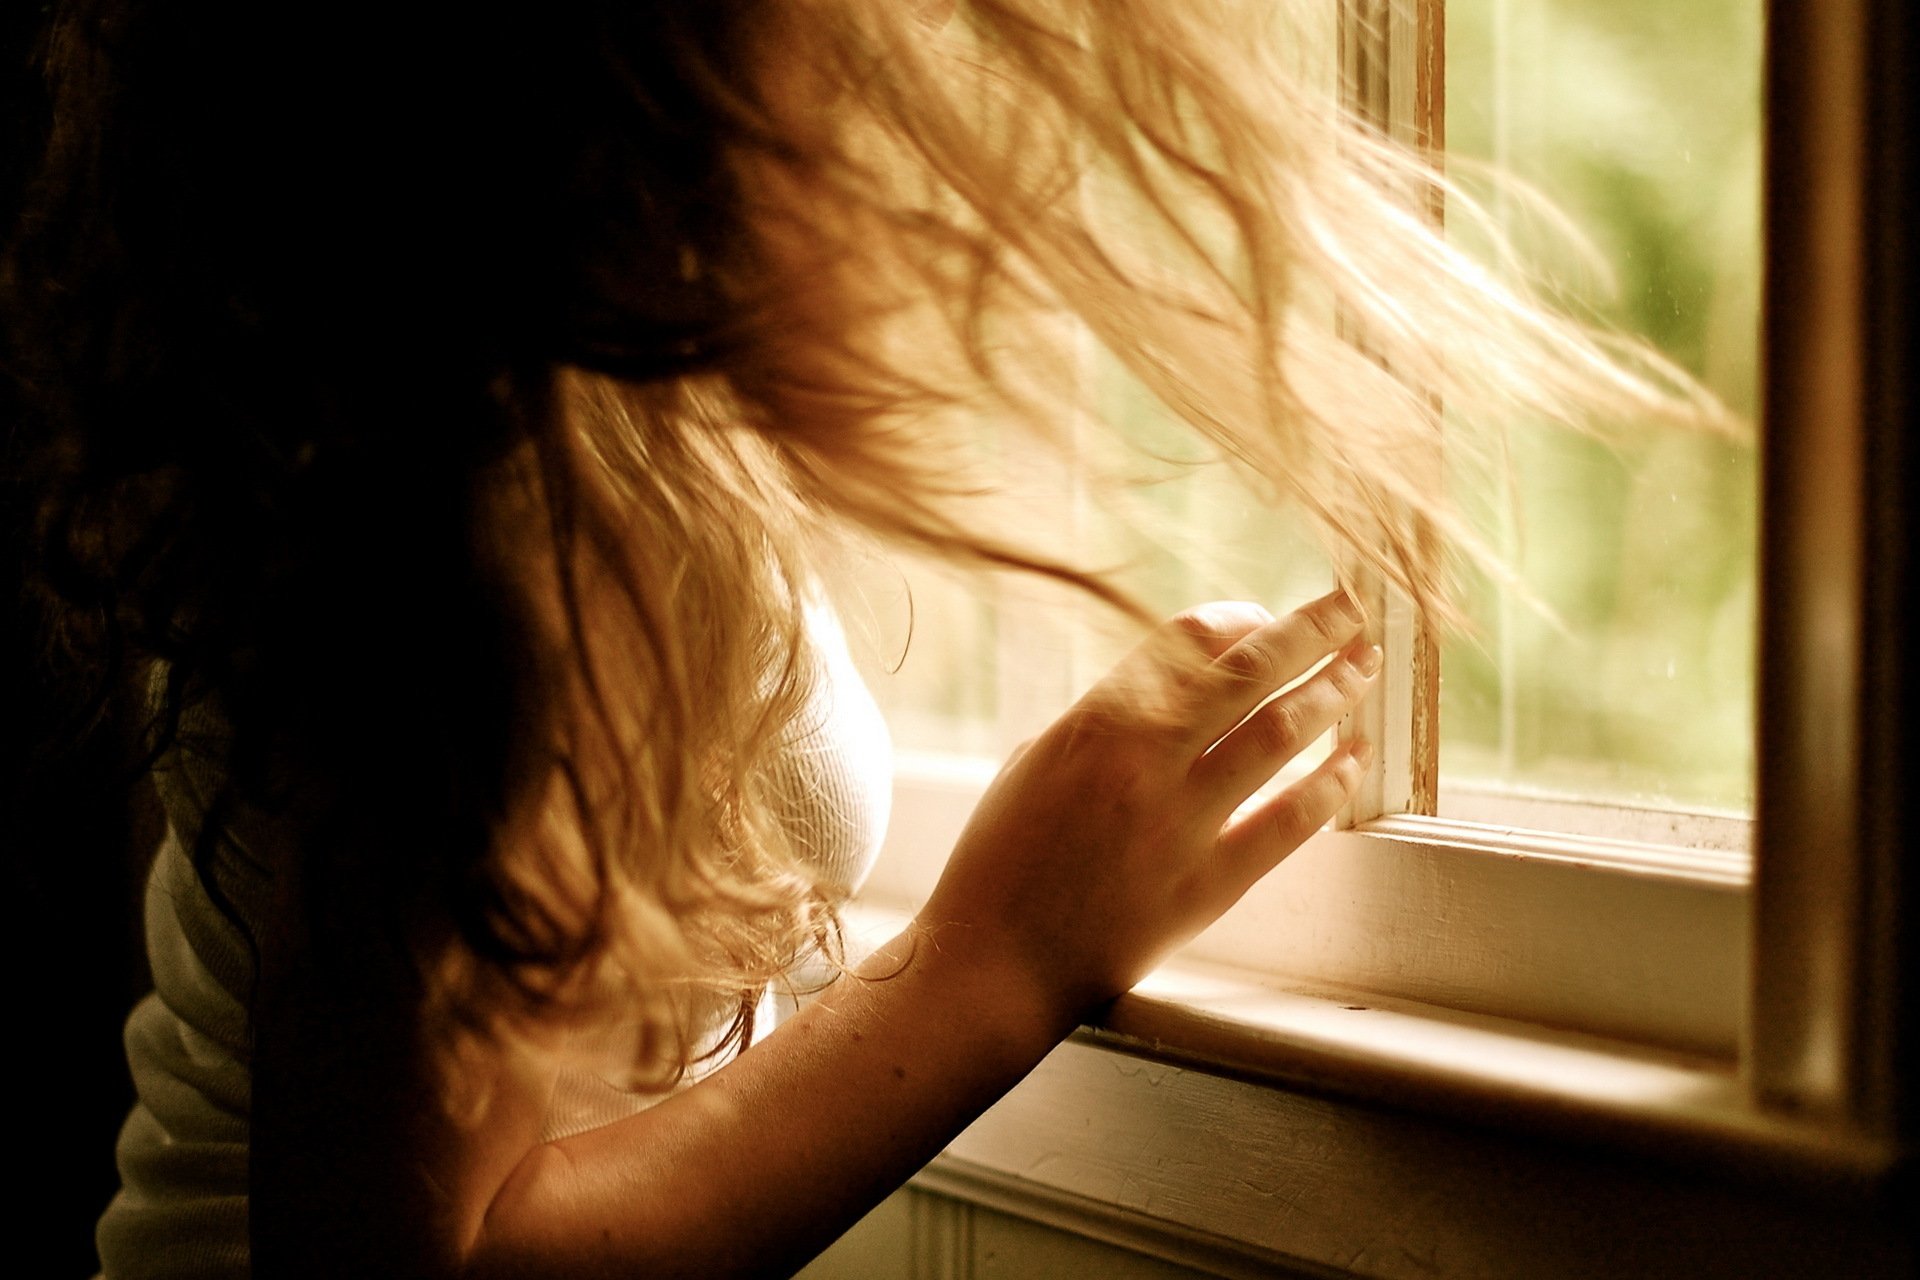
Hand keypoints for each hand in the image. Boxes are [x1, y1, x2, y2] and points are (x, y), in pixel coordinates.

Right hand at [917, 589, 1379, 1023]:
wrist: (993, 960)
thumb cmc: (1002, 860)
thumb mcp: (1038, 761)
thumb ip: (1105, 723)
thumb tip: (1168, 696)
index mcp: (1096, 722)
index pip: (1190, 640)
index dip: (1240, 618)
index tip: (1264, 618)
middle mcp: (1145, 762)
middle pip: (1250, 671)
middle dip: (1311, 630)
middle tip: (1350, 608)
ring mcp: (1181, 825)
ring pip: (1280, 736)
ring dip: (1331, 692)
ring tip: (1363, 668)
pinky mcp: (1207, 887)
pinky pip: (1288, 822)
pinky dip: (1330, 784)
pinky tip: (1353, 759)